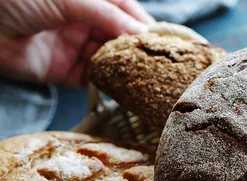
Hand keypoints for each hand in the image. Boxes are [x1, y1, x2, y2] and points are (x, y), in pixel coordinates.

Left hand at [0, 0, 154, 85]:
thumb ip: (110, 14)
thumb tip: (143, 32)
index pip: (126, 10)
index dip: (145, 24)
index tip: (165, 40)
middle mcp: (83, 19)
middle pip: (120, 37)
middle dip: (138, 49)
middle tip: (158, 63)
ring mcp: (73, 45)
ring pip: (110, 59)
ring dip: (125, 68)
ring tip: (144, 77)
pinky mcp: (63, 70)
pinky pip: (93, 79)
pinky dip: (108, 84)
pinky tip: (122, 87)